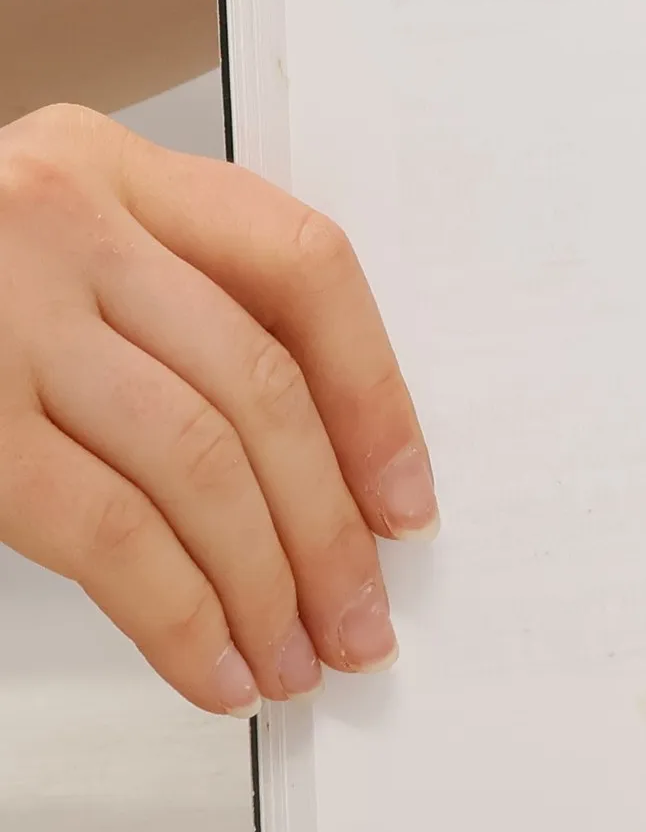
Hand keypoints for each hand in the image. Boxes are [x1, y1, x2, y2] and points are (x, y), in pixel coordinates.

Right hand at [0, 105, 436, 715]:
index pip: (304, 267)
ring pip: (197, 464)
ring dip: (265, 584)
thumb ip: (171, 311)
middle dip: (329, 524)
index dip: (377, 396)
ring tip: (294, 658)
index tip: (407, 499)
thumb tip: (322, 473)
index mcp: (110, 166)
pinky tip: (212, 665)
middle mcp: (60, 218)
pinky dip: (177, 614)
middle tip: (361, 616)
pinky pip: (105, 531)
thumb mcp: (52, 248)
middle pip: (259, 384)